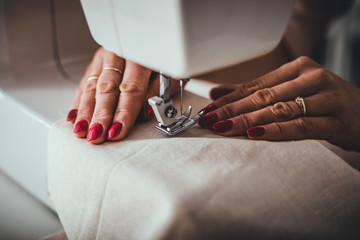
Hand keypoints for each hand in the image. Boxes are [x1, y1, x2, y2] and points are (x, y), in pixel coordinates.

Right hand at [66, 47, 179, 143]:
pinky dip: (79, 102)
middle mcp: (119, 56)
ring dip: (85, 111)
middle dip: (100, 115)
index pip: (130, 89)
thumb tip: (146, 111)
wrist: (156, 39)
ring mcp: (105, 59)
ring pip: (92, 86)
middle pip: (107, 89)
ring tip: (82, 130)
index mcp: (140, 57)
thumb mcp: (170, 74)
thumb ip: (158, 92)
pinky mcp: (96, 63)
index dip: (123, 112)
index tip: (117, 130)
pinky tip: (74, 117)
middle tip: (96, 135)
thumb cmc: (163, 61)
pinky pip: (85, 83)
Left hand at [198, 56, 359, 150]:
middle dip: (232, 110)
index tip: (208, 110)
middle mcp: (311, 78)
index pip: (255, 86)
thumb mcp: (292, 93)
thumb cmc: (325, 104)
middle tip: (209, 120)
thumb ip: (256, 93)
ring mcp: (326, 97)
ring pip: (280, 109)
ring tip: (224, 128)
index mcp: (298, 69)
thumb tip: (217, 94)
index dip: (229, 98)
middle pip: (263, 96)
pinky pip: (301, 126)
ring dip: (248, 119)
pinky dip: (277, 130)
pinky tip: (256, 134)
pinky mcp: (337, 120)